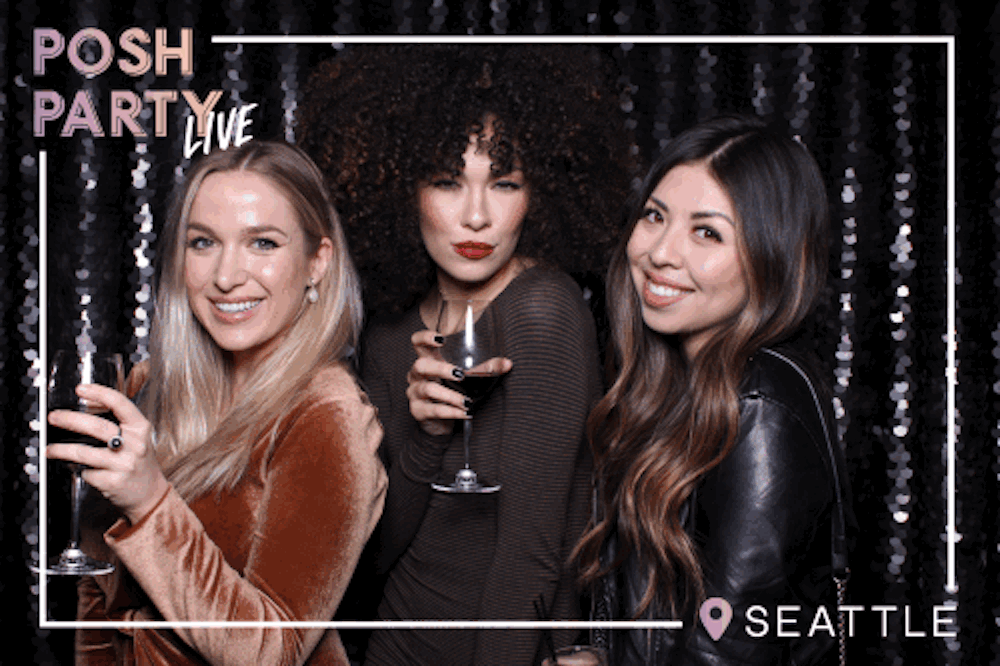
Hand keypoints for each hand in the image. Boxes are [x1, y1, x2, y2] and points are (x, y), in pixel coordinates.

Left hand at [47, 383, 169, 524]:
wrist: (150, 493)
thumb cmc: (139, 461)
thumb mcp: (137, 437)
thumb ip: (119, 422)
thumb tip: (89, 405)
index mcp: (140, 428)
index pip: (120, 404)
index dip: (99, 393)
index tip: (81, 389)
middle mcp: (134, 445)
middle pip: (97, 427)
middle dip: (70, 419)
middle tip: (54, 417)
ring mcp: (123, 464)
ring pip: (84, 452)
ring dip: (61, 449)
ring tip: (50, 448)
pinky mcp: (112, 482)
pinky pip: (86, 472)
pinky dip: (79, 470)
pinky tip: (79, 469)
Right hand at [406, 329, 511, 435]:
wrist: (441, 422)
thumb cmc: (453, 392)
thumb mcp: (470, 378)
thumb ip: (487, 368)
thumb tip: (508, 363)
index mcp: (428, 361)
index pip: (417, 343)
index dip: (425, 337)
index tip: (441, 339)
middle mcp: (417, 375)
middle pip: (421, 365)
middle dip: (441, 369)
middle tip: (460, 374)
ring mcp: (414, 393)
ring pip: (428, 389)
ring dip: (450, 395)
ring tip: (467, 401)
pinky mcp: (417, 411)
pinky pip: (433, 410)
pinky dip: (451, 412)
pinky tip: (465, 413)